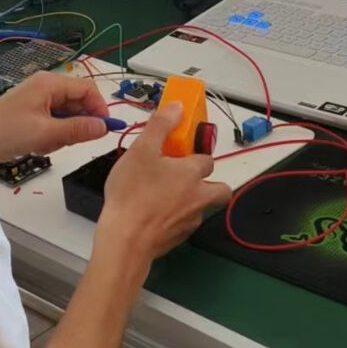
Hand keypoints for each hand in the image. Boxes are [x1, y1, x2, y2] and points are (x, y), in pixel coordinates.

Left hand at [0, 72, 109, 164]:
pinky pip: (53, 121)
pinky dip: (52, 135)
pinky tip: (39, 145)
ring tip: (46, 144)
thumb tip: (104, 127)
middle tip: (67, 141)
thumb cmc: (7, 132)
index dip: (99, 108)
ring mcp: (37, 99)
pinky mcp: (31, 112)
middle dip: (77, 124)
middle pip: (78, 102)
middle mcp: (45, 86)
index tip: (104, 130)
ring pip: (66, 115)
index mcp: (50, 83)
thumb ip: (78, 129)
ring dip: (63, 132)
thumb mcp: (47, 133)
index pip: (87, 89)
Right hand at [97, 103, 231, 261]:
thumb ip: (161, 126)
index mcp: (192, 173)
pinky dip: (175, 219)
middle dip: (209, 183)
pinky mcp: (179, 239)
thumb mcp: (142, 150)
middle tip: (183, 179)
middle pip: (220, 190)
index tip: (180, 154)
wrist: (126, 239)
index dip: (195, 155)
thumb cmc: (133, 193)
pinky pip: (184, 225)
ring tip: (163, 197)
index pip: (207, 159)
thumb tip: (178, 107)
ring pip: (201, 208)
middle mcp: (199, 197)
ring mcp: (191, 221)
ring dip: (191, 201)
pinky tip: (153, 215)